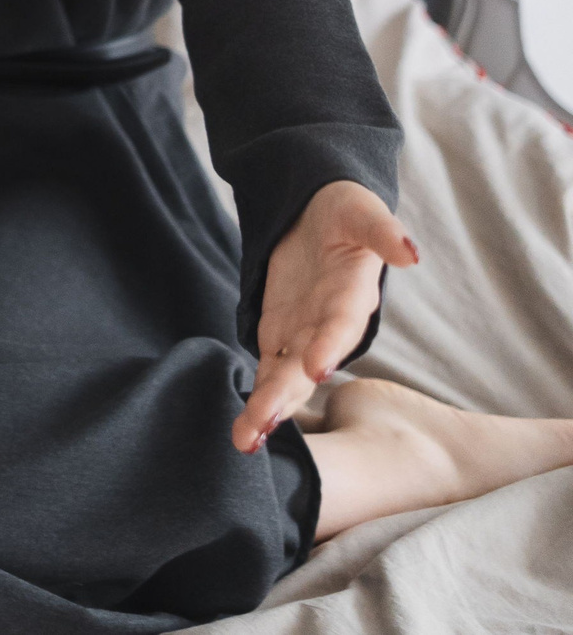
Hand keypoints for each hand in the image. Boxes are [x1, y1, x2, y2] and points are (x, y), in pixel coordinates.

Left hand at [231, 178, 417, 451]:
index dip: (329, 345)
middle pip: (306, 364)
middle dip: (283, 395)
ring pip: (284, 377)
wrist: (318, 214)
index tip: (316, 370)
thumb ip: (382, 231)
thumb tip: (409, 252)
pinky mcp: (280, 333)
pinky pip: (269, 368)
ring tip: (246, 442)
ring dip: (266, 408)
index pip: (339, 324)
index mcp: (351, 296)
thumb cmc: (345, 213)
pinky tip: (245, 430)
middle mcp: (328, 324)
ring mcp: (303, 333)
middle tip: (261, 428)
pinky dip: (258, 395)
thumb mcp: (362, 212)